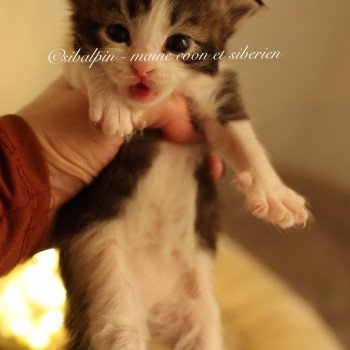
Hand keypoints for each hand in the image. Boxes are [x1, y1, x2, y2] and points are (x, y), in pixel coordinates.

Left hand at [19, 77, 203, 207]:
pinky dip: (174, 176)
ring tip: (211, 172)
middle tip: (216, 154)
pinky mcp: (122, 174)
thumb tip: (194, 129)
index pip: (162, 90)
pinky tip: (195, 182)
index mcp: (112, 89)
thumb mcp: (112, 110)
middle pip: (167, 121)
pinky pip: (155, 171)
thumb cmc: (61, 141)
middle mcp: (120, 115)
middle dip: (194, 136)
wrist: (29, 193)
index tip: (211, 125)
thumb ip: (158, 107)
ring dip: (188, 159)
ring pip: (164, 147)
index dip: (189, 106)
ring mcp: (122, 146)